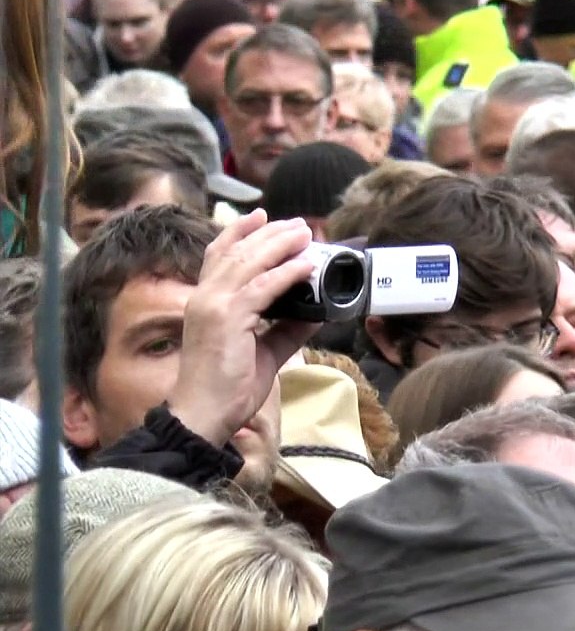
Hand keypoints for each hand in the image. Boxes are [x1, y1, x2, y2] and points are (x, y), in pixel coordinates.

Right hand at [169, 210, 319, 445]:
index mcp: (205, 301)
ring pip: (251, 262)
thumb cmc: (227, 387)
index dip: (239, 232)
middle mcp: (205, 296)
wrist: (204, 414)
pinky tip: (307, 265)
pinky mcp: (228, 318)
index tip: (261, 216)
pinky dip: (287, 273)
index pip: (219, 254)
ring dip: (281, 244)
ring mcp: (214, 305)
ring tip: (306, 234)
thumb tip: (314, 311)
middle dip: (270, 233)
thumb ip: (287, 329)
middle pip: (238, 251)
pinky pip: (263, 287)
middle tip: (298, 224)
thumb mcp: (265, 351)